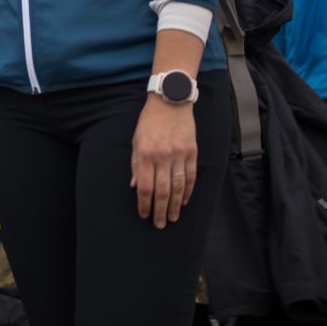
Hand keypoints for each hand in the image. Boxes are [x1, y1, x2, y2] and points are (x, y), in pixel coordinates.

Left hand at [131, 96, 196, 229]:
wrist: (170, 101)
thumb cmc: (149, 121)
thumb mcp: (136, 140)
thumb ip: (135, 164)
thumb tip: (134, 186)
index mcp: (146, 154)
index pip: (145, 186)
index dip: (144, 203)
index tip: (143, 215)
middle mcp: (163, 157)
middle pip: (162, 190)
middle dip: (160, 210)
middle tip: (160, 224)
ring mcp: (179, 155)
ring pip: (178, 186)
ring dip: (175, 205)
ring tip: (173, 217)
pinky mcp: (192, 152)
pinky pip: (190, 176)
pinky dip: (188, 191)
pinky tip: (184, 201)